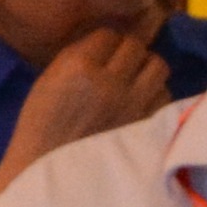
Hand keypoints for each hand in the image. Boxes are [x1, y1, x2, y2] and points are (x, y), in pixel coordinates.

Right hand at [0, 19, 168, 179]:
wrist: (48, 171)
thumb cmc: (41, 127)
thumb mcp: (49, 81)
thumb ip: (76, 56)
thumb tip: (105, 41)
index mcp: (81, 67)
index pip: (108, 35)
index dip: (105, 41)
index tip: (102, 52)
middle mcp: (112, 82)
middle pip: (137, 46)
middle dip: (127, 52)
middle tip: (120, 64)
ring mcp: (134, 105)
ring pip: (158, 67)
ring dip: (146, 70)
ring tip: (135, 81)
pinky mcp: (146, 126)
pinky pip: (164, 96)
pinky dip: (155, 95)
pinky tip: (142, 102)